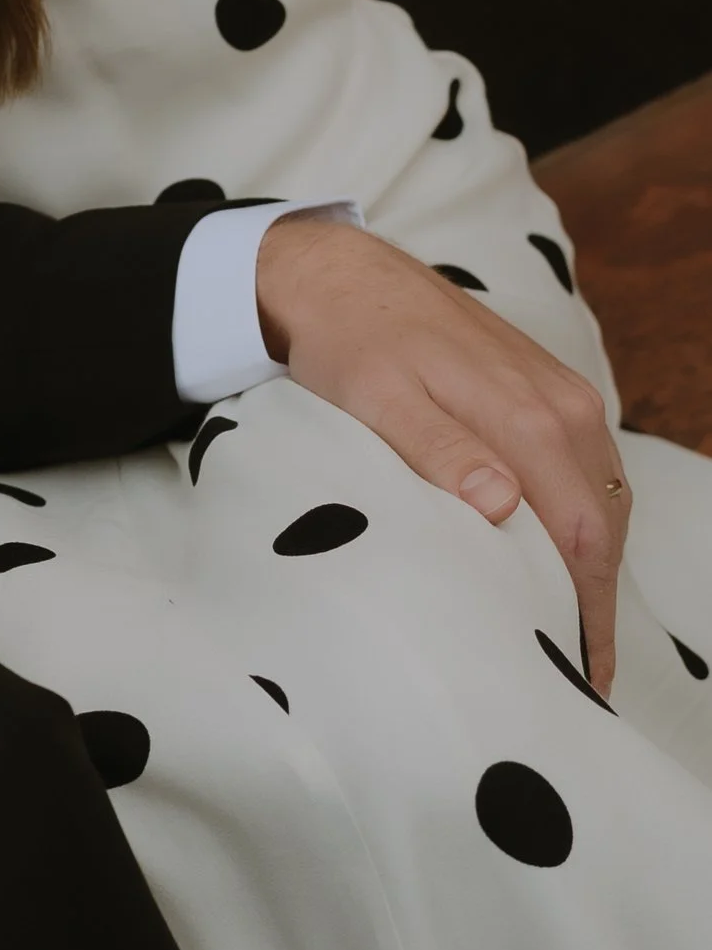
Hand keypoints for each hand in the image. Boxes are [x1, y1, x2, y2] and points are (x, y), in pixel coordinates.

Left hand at [257, 216, 627, 687]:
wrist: (346, 275)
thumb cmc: (353, 342)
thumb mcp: (378, 399)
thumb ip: (440, 450)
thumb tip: (504, 505)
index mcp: (529, 417)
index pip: (583, 535)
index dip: (588, 612)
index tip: (582, 674)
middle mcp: (564, 407)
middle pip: (603, 525)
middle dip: (596, 602)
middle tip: (576, 673)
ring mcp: (563, 395)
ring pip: (602, 498)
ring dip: (593, 564)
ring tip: (568, 629)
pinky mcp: (550, 389)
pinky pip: (586, 468)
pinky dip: (583, 520)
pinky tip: (558, 554)